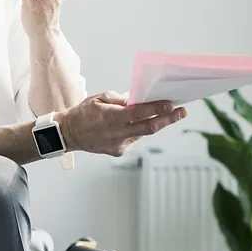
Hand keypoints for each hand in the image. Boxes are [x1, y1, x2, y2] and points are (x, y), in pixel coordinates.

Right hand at [56, 91, 187, 156]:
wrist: (69, 134)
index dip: (157, 109)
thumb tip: (139, 100)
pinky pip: (134, 138)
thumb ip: (120, 100)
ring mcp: (118, 145)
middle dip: (168, 119)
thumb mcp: (100, 99)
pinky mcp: (119, 152)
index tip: (171, 104)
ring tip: (168, 114)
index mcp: (110, 117)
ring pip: (143, 133)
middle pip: (149, 128)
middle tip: (182, 111)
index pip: (139, 113)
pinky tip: (138, 124)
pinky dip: (138, 130)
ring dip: (155, 123)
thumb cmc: (84, 113)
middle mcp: (116, 133)